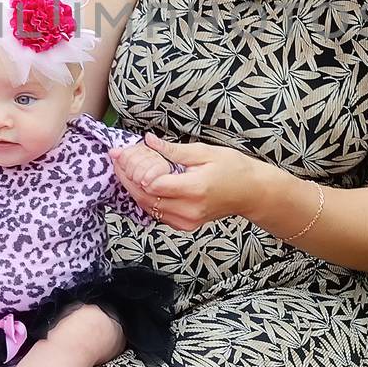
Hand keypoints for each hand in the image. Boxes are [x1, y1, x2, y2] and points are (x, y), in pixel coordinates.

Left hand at [108, 132, 263, 230]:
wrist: (251, 193)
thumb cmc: (234, 169)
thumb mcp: (205, 152)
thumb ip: (174, 150)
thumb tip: (148, 141)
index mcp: (194, 189)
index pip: (152, 184)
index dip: (132, 169)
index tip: (120, 153)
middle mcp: (188, 210)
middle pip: (144, 197)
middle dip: (125, 178)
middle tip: (116, 158)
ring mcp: (186, 221)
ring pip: (147, 207)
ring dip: (132, 188)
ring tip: (122, 168)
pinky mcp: (184, 225)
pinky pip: (156, 213)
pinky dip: (144, 198)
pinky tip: (138, 183)